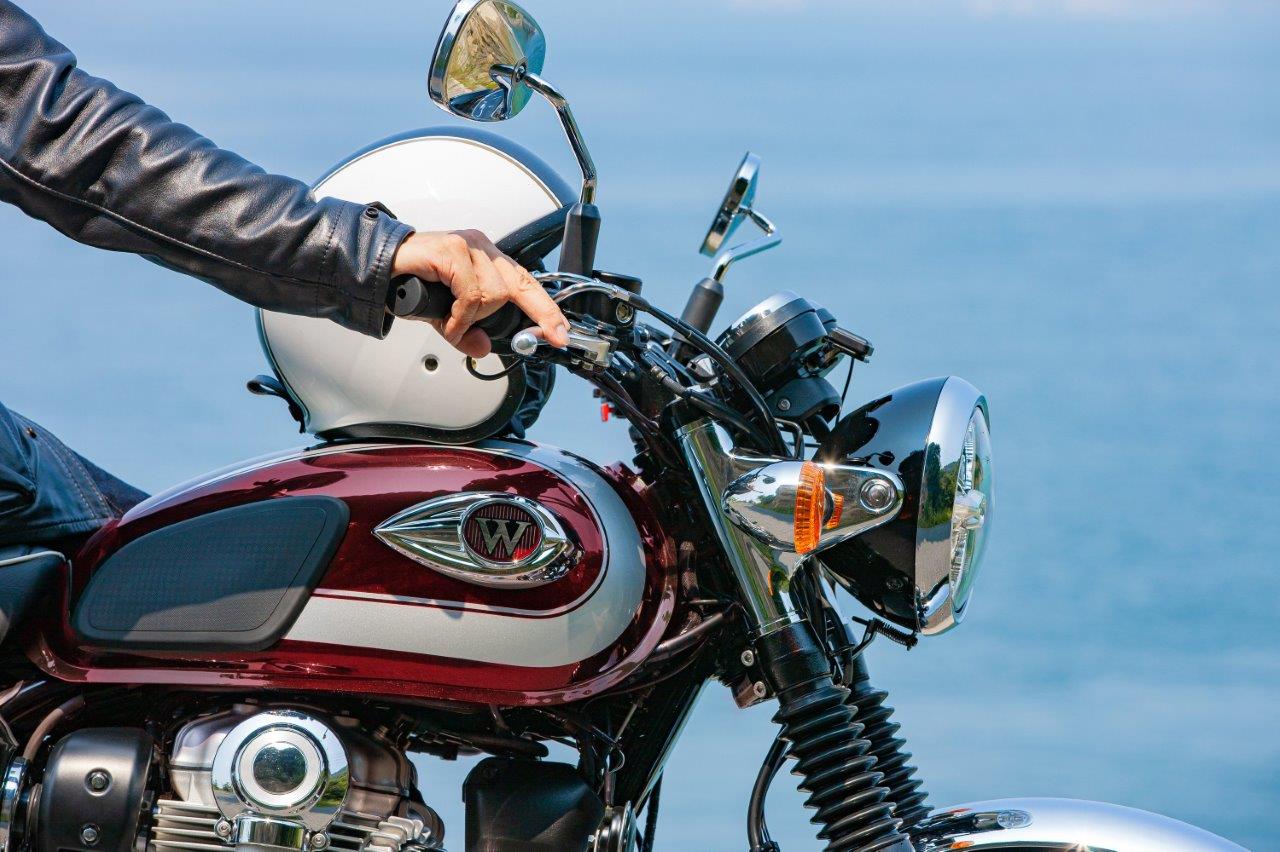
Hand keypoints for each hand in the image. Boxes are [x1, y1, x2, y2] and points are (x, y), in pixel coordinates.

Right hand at [390, 230, 568, 358]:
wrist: (379, 266)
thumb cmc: (413, 283)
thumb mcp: (445, 317)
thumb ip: (466, 332)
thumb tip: (483, 349)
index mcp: (487, 259)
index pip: (527, 283)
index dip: (546, 309)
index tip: (561, 333)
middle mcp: (482, 248)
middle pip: (522, 284)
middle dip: (540, 314)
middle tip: (551, 335)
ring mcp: (468, 246)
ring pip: (494, 294)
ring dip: (473, 318)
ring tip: (451, 322)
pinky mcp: (452, 250)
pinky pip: (471, 294)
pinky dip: (459, 315)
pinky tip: (446, 319)